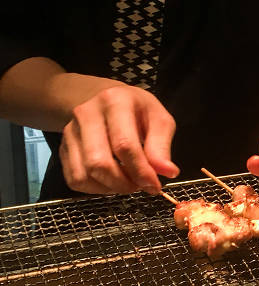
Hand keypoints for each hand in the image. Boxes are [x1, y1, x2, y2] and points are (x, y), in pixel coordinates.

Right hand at [59, 84, 178, 194]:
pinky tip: (111, 181)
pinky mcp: (63, 148)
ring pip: (84, 175)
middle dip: (124, 183)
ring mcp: (71, 132)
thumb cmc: (137, 110)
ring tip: (128, 182)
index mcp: (115, 102)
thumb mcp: (158, 118)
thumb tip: (167, 172)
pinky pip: (75, 179)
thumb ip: (162, 145)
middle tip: (141, 186)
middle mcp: (87, 115)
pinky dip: (96, 189)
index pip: (124, 144)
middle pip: (99, 163)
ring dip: (110, 188)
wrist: (106, 98)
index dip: (140, 171)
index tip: (154, 185)